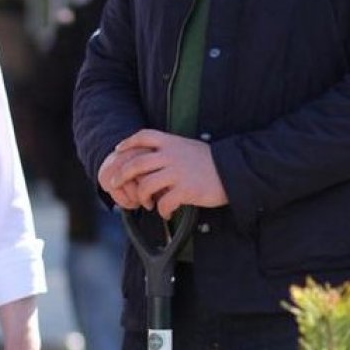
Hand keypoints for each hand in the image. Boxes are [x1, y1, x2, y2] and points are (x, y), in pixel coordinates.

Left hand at [103, 129, 227, 218]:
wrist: (235, 171)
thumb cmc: (212, 162)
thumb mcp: (189, 147)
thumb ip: (171, 150)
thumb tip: (153, 159)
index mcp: (172, 142)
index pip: (143, 136)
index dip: (127, 142)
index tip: (118, 151)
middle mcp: (171, 155)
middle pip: (136, 163)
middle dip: (121, 175)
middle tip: (115, 184)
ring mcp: (178, 172)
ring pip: (146, 185)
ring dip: (142, 197)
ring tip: (147, 203)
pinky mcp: (186, 189)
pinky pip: (164, 203)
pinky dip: (162, 211)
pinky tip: (166, 213)